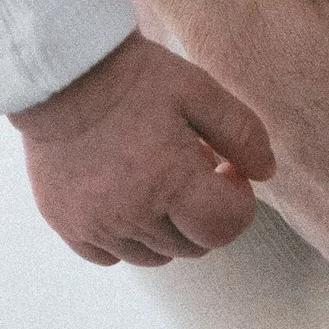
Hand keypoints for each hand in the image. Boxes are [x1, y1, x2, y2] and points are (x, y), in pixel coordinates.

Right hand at [10, 31, 275, 265]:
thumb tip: (266, 173)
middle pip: (193, 245)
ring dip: (168, 227)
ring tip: (158, 178)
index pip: (225, 228)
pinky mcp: (67, 225)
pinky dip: (126, 237)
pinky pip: (110, 256)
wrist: (62, 72)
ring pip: (155, 256)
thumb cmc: (135, 77)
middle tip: (193, 167)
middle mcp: (132, 214)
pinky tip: (126, 195)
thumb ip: (243, 134)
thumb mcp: (200, 90)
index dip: (238, 201)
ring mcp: (96, 225)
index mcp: (170, 182)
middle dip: (205, 213)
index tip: (225, 169)